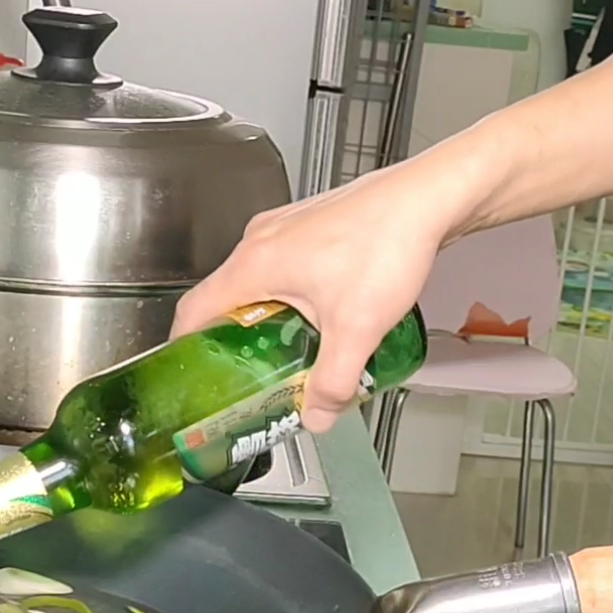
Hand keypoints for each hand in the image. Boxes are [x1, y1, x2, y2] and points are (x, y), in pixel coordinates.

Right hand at [171, 152, 485, 431]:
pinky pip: (284, 265)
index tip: (190, 374)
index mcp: (254, 264)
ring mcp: (285, 227)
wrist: (428, 197)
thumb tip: (317, 414)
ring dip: (267, 316)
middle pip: (225, 299)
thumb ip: (333, 381)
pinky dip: (290, 294)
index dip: (184, 348)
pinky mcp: (311, 224)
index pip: (193, 311)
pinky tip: (323, 314)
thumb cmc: (387, 243)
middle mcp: (261, 240)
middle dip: (234, 340)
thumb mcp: (356, 329)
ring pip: (258, 281)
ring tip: (291, 349)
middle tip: (250, 374)